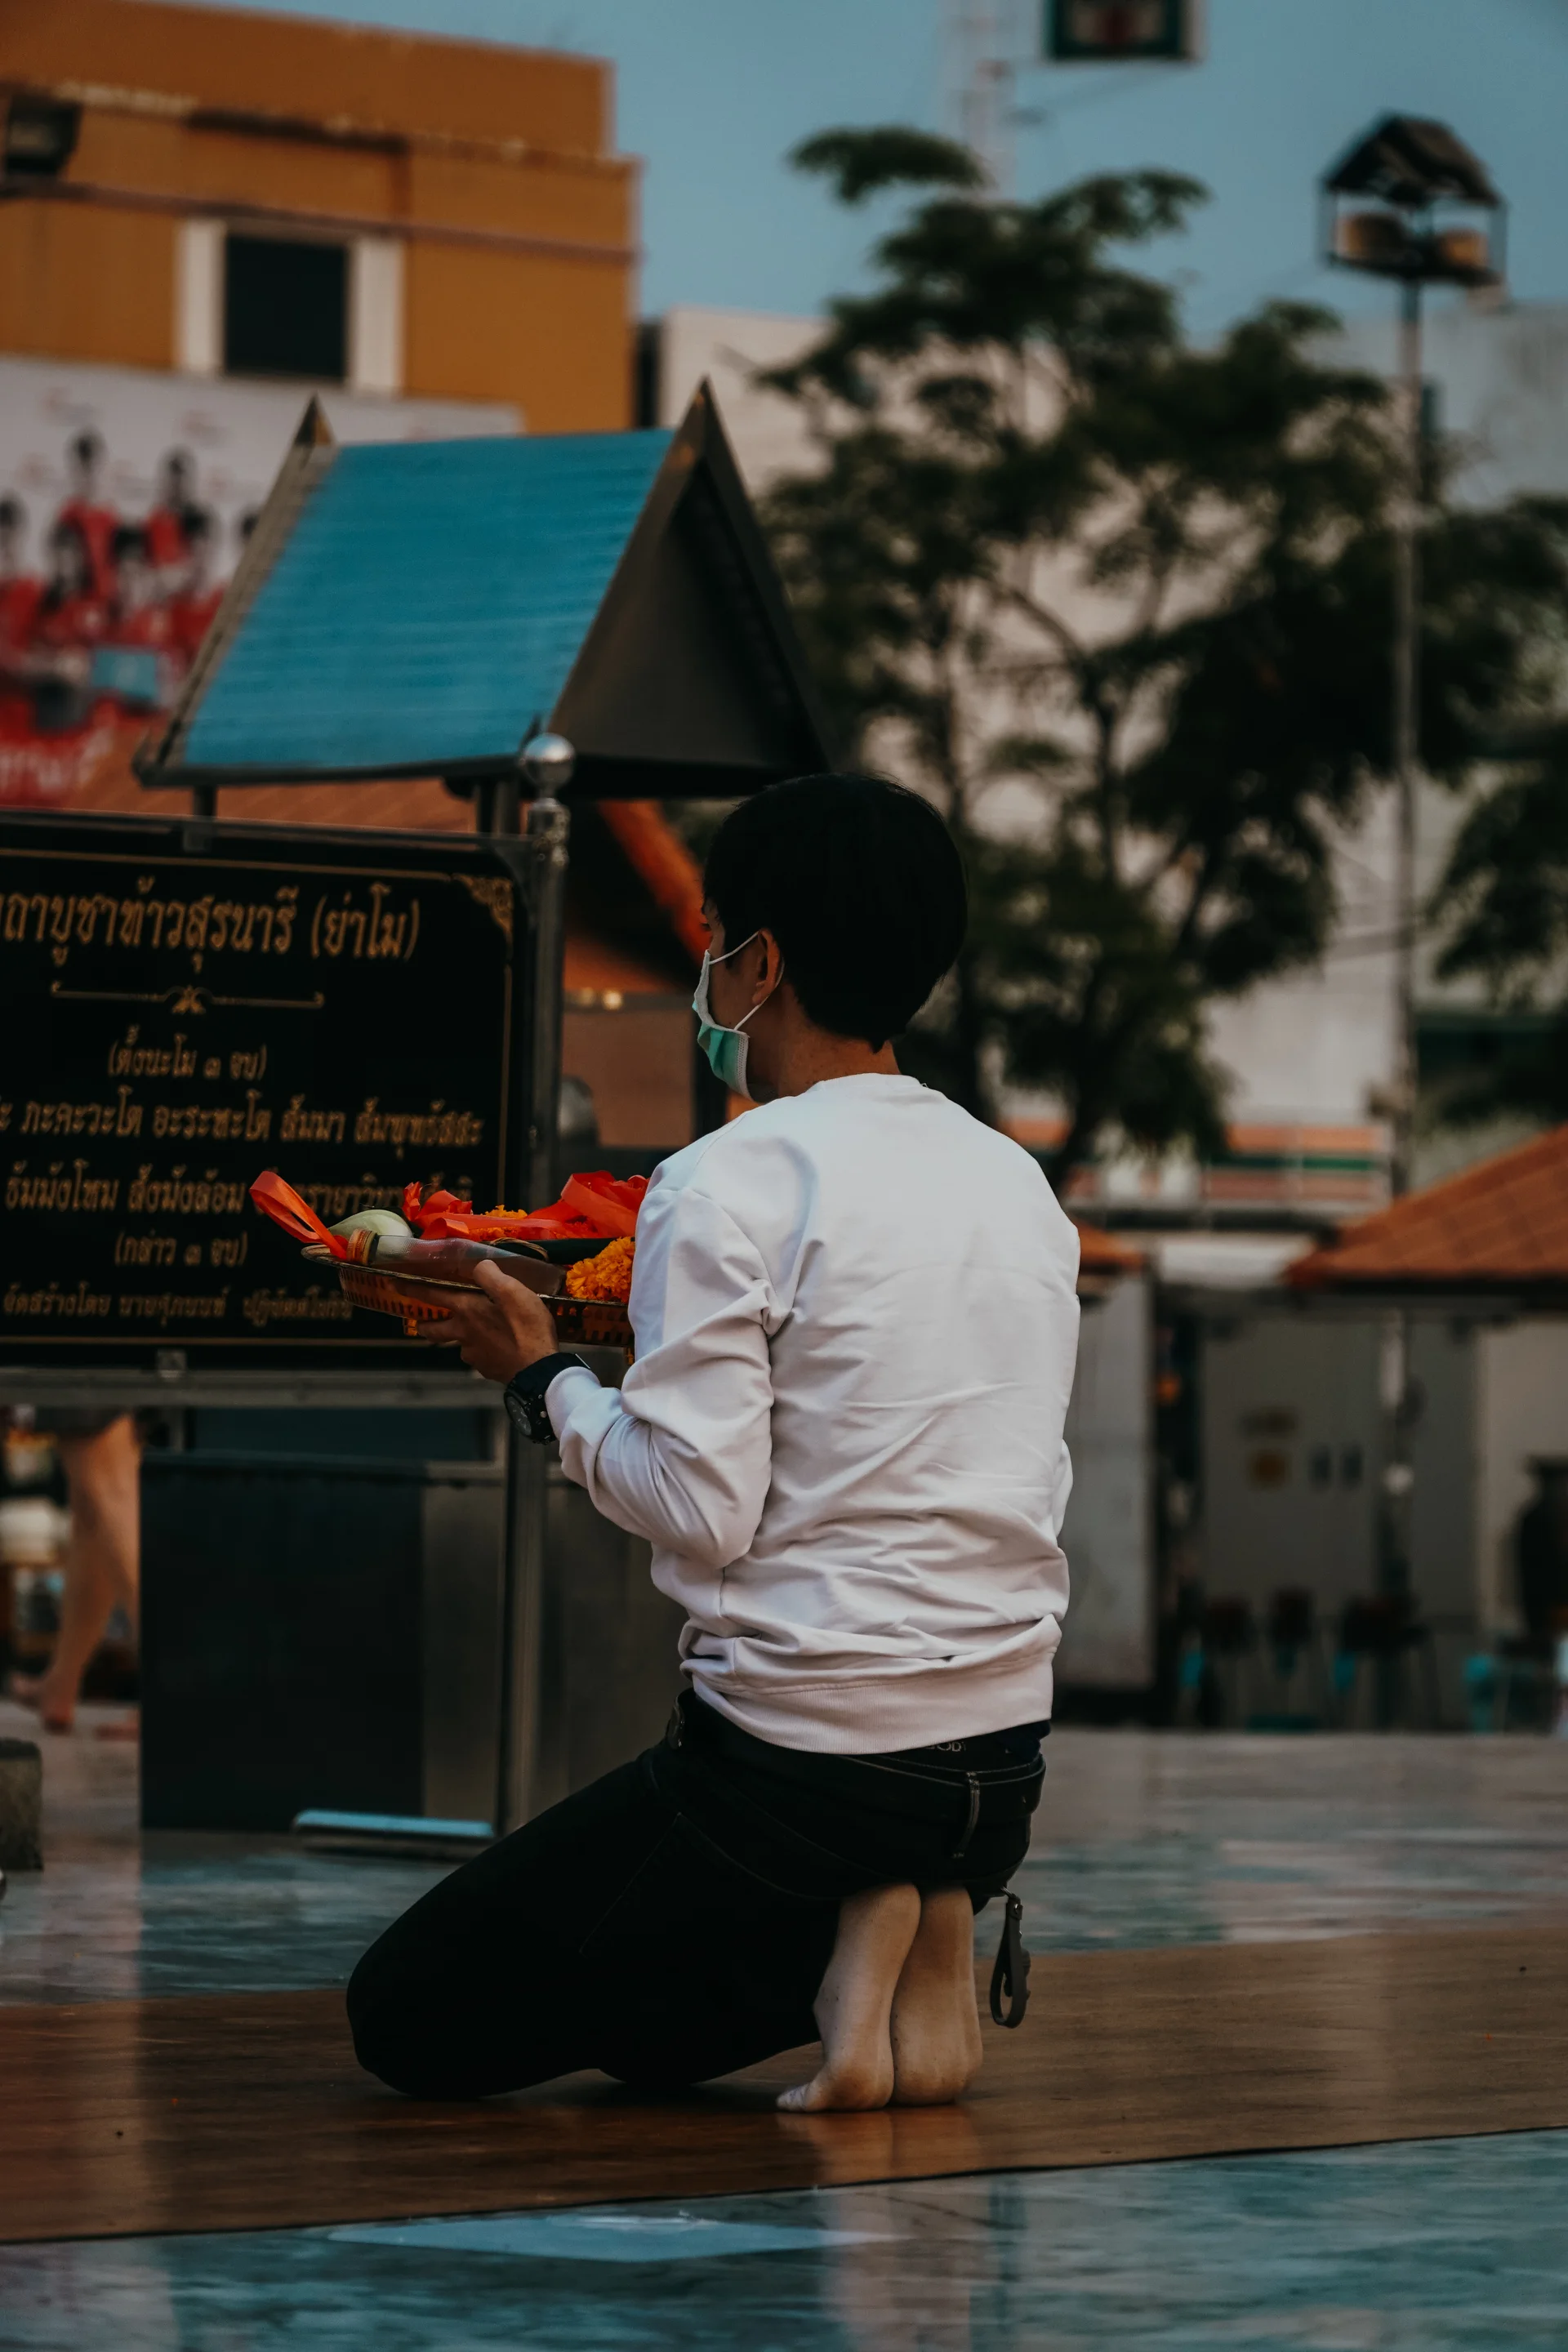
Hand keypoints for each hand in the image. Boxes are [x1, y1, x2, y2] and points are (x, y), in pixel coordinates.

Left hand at [415, 1258, 558, 1384]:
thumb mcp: (513, 1291)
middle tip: (422, 1323)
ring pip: (459, 1344)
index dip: (413, 1289)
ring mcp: (473, 1355)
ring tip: (476, 1333)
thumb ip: (491, 1275)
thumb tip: (479, 1267)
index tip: (394, 1285)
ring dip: (460, 1338)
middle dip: (424, 1325)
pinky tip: (498, 1348)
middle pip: (434, 1330)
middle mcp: (463, 1333)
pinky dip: (483, 1351)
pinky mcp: (486, 1369)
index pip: (432, 1296)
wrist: (538, 1370)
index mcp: (466, 1310)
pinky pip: (479, 1357)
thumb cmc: (526, 1327)